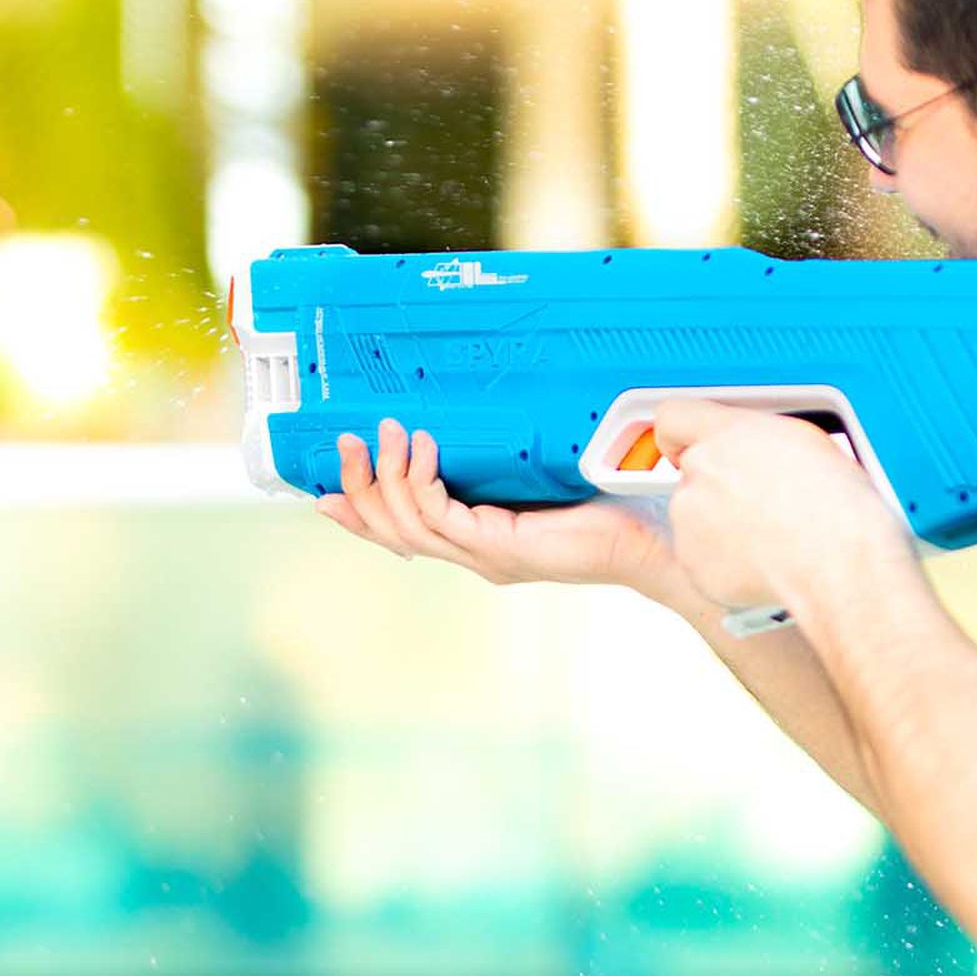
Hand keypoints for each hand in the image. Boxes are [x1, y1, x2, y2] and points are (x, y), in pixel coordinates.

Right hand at [313, 418, 676, 590]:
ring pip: (408, 528)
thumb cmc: (609, 505)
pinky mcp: (502, 549)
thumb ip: (507, 465)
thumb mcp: (542, 479)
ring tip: (383, 435)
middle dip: (358, 490)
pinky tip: (422, 450)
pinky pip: (441, 520)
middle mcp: (476, 556)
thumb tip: (480, 418)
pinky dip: (423, 483)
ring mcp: (486, 557)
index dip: (360, 515)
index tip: (325, 490)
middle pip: (392, 534)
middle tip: (343, 445)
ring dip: (386, 479)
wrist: (652, 539)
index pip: (403, 535)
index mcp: (479, 543)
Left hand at [650, 398, 911, 613]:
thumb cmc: (835, 503)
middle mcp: (699, 472)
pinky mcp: (692, 563)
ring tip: (769, 538)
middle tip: (761, 506)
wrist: (835, 559)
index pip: (674, 417)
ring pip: (695, 520)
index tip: (689, 446)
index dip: (682, 435)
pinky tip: (762, 563)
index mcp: (726, 433)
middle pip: (691, 475)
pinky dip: (725, 564)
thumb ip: (756, 438)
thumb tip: (752, 451)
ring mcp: (690, 520)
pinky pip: (701, 560)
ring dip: (721, 528)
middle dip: (718, 488)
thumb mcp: (803, 440)